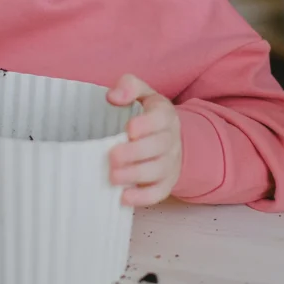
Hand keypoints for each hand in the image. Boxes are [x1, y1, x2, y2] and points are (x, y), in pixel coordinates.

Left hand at [107, 75, 181, 206]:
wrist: (168, 138)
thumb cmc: (146, 114)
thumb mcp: (142, 93)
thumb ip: (129, 86)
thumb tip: (112, 96)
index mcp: (165, 115)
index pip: (161, 119)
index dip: (147, 125)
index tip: (128, 129)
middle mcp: (171, 139)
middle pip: (159, 148)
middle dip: (135, 153)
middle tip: (112, 156)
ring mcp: (170, 163)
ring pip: (158, 171)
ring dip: (136, 175)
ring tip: (113, 177)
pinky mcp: (166, 183)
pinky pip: (159, 193)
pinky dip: (143, 198)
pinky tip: (124, 197)